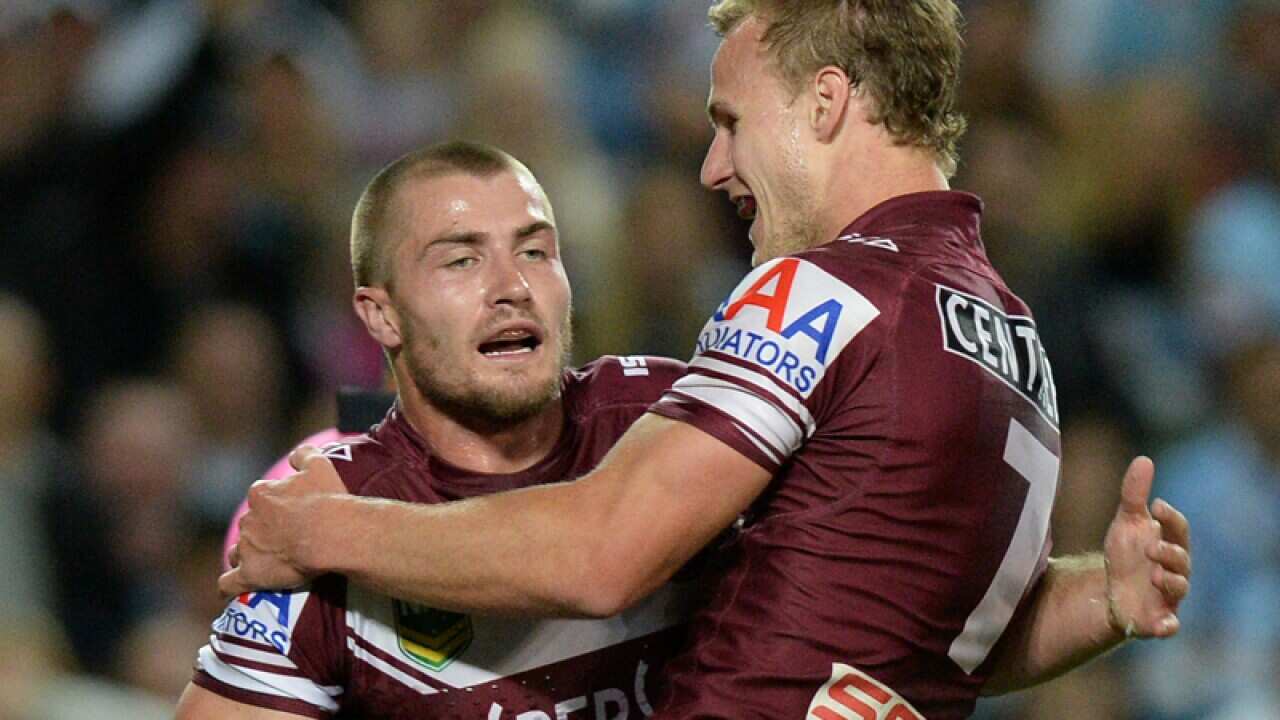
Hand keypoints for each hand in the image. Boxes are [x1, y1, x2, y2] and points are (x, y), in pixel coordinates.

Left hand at [218, 445, 346, 596]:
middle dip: (262, 532)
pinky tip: (234, 587)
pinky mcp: (250, 574)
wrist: (331, 535)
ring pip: (238, 552)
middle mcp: (249, 519)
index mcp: (262, 494)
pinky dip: (230, 585)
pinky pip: (229, 583)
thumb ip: (304, 455)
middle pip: (250, 526)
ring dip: (248, 556)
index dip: (275, 508)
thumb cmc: (327, 501)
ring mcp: (247, 548)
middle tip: (287, 540)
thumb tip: (296, 456)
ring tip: (268, 564)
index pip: (261, 499)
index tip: (291, 516)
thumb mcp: (320, 466)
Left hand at [1102, 456, 1190, 638]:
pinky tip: (1165, 626)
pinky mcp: (1158, 618)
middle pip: (1182, 560)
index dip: (1172, 518)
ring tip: (1154, 574)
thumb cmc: (1128, 553)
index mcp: (1170, 543)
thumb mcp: (1126, 522)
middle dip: (1171, 553)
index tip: (1158, 505)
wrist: (1112, 591)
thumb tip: (1144, 459)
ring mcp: (1168, 595)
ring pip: (1179, 589)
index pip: (1178, 529)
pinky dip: (1169, 626)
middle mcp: (1175, 569)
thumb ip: (1134, 494)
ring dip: (1170, 581)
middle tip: (1152, 547)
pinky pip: (1170, 625)